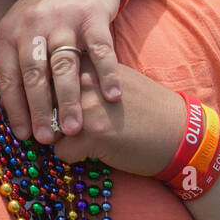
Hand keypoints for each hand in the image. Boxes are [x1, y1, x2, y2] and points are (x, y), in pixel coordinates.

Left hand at [0, 0, 122, 145]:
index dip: (13, 107)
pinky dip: (106, 75)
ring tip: (74, 128)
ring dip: (68, 100)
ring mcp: (63, 19)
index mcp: (11, 31)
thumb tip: (12, 108)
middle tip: (46, 138)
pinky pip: (100, 50)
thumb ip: (17, 60)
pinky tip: (112, 97)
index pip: (7, 75)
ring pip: (63, 66)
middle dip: (38, 110)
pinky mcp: (92, 16)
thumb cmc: (50, 9)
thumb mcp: (23, 27)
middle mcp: (32, 25)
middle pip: (33, 73)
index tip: (21, 135)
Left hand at [49, 61, 185, 177]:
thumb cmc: (145, 109)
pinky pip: (60, 152)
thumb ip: (80, 78)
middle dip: (43, 119)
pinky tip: (96, 151)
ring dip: (59, 139)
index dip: (39, 95)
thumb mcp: (111, 81)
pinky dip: (74, 157)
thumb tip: (43, 89)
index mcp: (87, 62)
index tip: (41, 104)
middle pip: (38, 102)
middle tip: (59, 129)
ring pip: (46, 128)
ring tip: (83, 139)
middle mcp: (83, 79)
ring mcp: (86, 106)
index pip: (41, 74)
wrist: (181, 133)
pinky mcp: (92, 133)